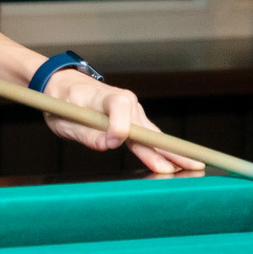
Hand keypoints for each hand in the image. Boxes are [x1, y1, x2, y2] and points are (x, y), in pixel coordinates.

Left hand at [41, 71, 203, 176]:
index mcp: (104, 96)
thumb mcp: (64, 120)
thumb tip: (109, 145)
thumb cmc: (61, 102)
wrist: (64, 86)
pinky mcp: (133, 120)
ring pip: (151, 135)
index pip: (119, 107)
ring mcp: (132, 110)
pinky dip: (161, 149)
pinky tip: (176, 162)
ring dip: (171, 151)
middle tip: (190, 163)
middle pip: (146, 127)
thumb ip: (87, 134)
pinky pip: (148, 136)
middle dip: (167, 147)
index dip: (119, 125)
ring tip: (191, 167)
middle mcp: (124, 101)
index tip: (114, 142)